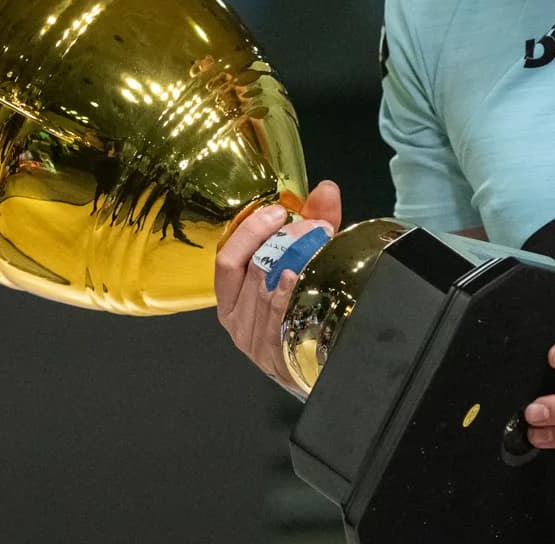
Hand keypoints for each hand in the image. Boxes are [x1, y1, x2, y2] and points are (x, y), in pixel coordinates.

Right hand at [215, 179, 341, 396]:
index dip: (249, 231)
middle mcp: (234, 317)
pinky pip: (273, 320)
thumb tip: (327, 189)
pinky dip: (283, 296)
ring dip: (292, 263)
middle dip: (282, 242)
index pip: (227, 258)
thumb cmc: (302, 307)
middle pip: (249, 270)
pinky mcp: (271, 357)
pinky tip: (295, 280)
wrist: (316, 364)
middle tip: (313, 226)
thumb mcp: (308, 261)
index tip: (278, 211)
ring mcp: (251, 340)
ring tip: (318, 243)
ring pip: (262, 292)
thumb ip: (315, 225)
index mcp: (231, 292)